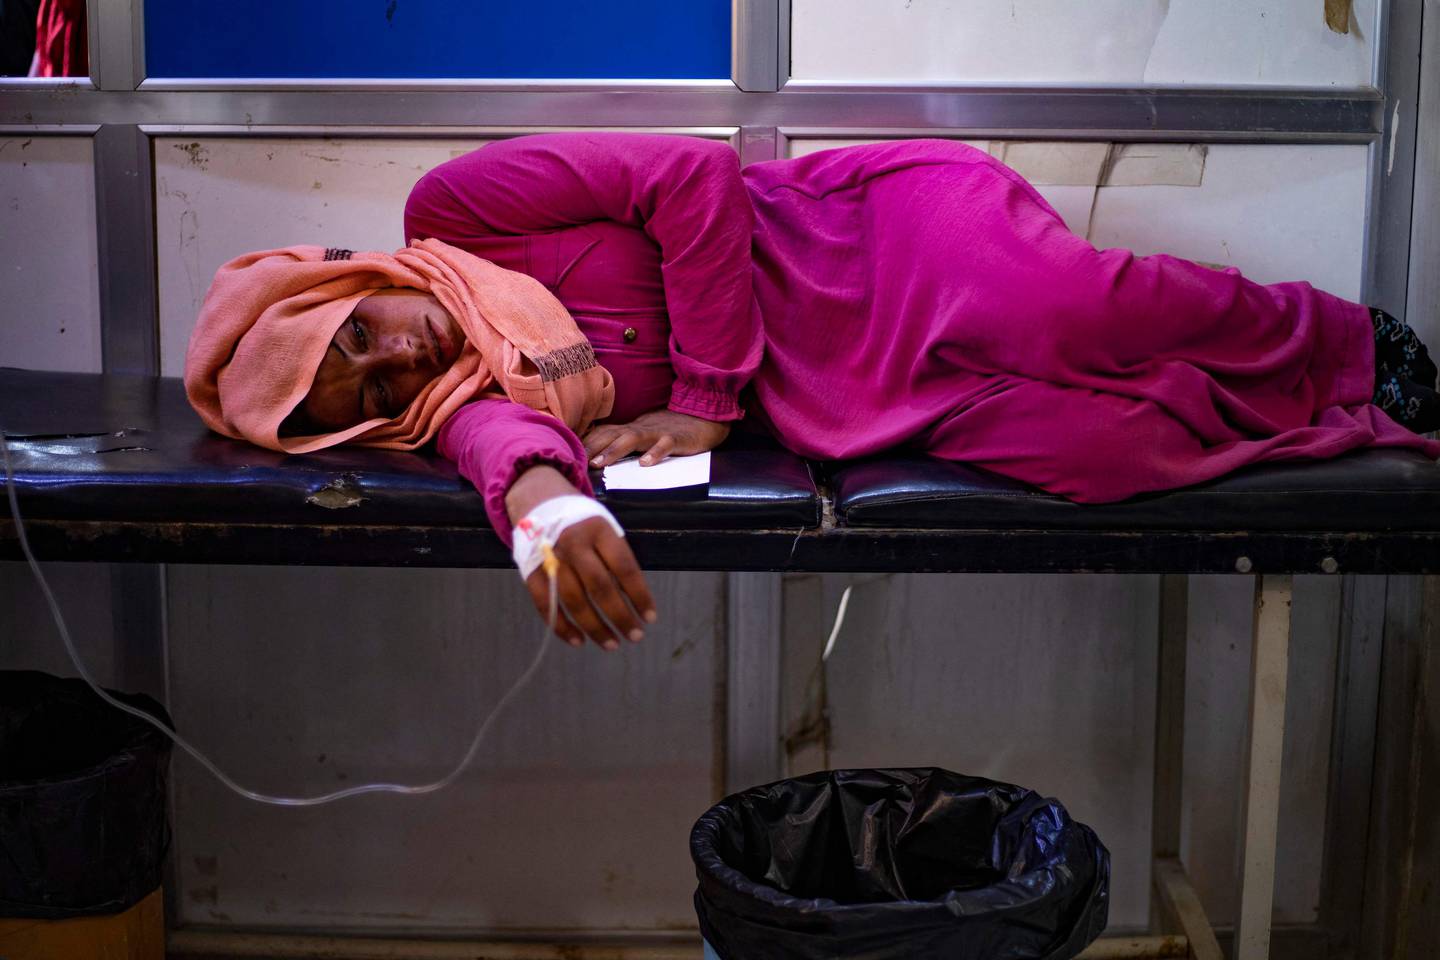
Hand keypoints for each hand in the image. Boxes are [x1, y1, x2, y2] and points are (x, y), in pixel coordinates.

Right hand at [506, 465, 655, 650]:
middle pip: (600, 587)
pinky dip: (562, 627)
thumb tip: (631, 598)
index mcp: (598, 530)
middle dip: (620, 616)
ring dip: (594, 627)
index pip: (624, 567)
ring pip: (574, 601)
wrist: (538, 500)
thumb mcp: (604, 526)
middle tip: (635, 636)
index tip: (650, 617)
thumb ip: (616, 557)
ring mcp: (550, 559)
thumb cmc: (581, 520)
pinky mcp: (531, 572)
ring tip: (612, 643)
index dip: (639, 595)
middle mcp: (574, 544)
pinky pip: (547, 605)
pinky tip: (579, 641)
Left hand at [583, 409, 730, 467]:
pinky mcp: (677, 438)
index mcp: (630, 429)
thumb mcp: (643, 434)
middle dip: (590, 447)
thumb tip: (595, 454)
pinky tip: (646, 465)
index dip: (583, 443)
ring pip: (633, 439)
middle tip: (572, 461)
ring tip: (600, 464)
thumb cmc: (670, 429)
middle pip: (610, 434)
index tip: (563, 453)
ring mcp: (658, 432)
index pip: (601, 433)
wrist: (704, 416)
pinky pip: (665, 445)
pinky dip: (655, 454)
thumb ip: (622, 441)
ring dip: (614, 450)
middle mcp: (640, 428)